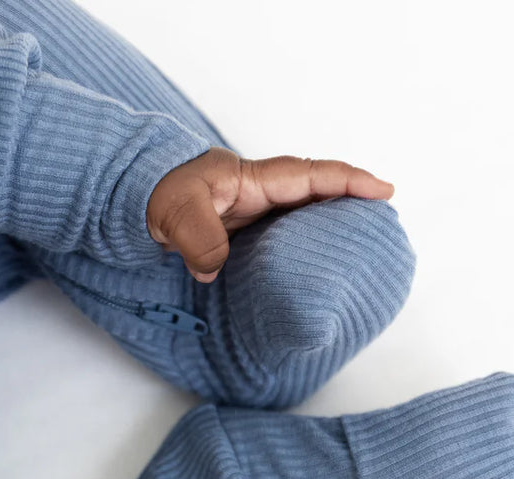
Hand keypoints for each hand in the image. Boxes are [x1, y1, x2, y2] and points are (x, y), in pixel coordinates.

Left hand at [146, 147, 395, 282]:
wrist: (128, 201)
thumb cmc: (152, 195)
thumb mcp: (174, 212)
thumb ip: (199, 238)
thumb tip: (216, 268)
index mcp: (251, 179)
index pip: (310, 176)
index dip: (348, 182)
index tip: (384, 191)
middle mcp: (257, 193)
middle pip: (316, 194)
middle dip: (352, 203)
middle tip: (385, 223)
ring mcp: (250, 213)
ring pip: (300, 218)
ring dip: (328, 229)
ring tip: (360, 248)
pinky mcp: (239, 234)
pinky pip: (279, 239)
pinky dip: (300, 249)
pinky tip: (310, 268)